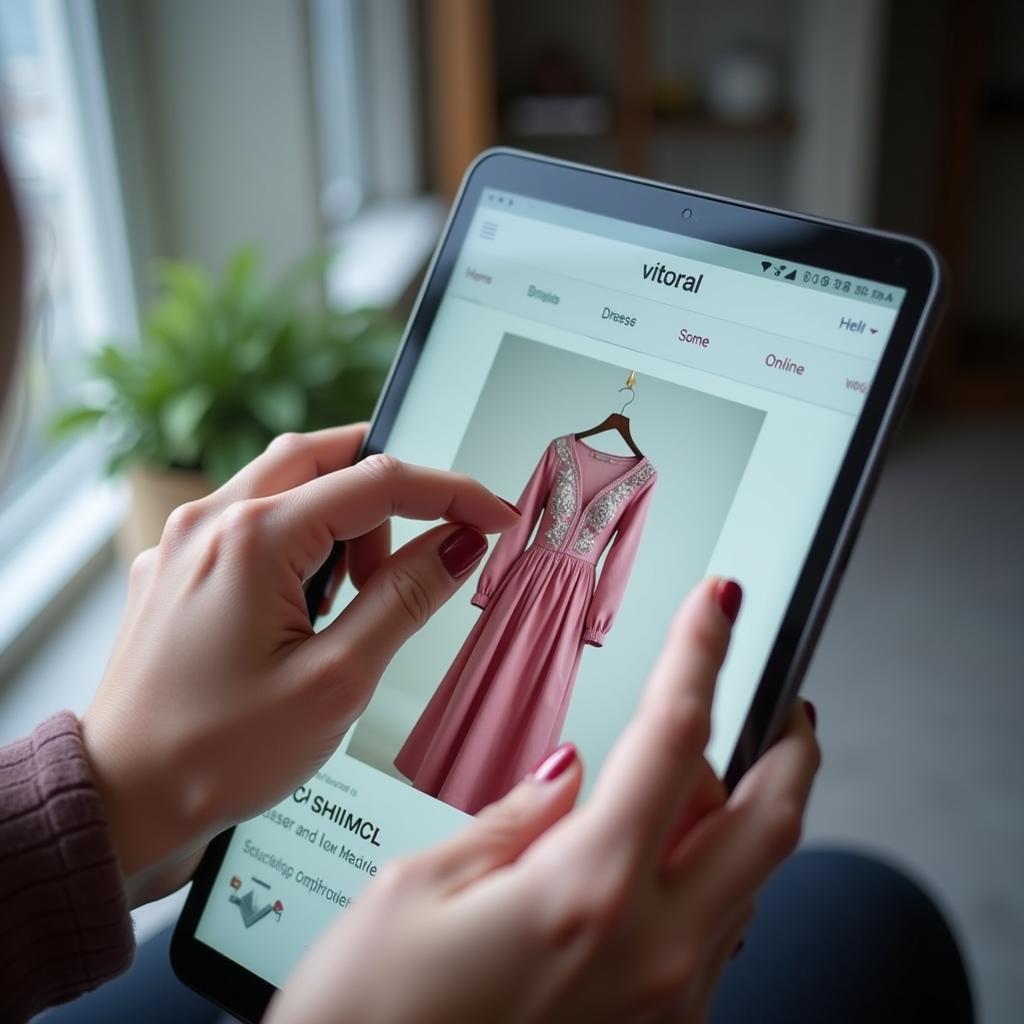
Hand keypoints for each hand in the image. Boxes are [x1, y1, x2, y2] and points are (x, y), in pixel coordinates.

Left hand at [80, 426, 518, 902]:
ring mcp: (183, 539)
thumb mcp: (336, 681)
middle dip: (388, 496)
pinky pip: (252, 519)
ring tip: (351, 605)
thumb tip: (460, 542)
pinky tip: (307, 606)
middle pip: (326, 457)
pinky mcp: (174, 564)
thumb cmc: (218, 755)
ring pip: (287, 484)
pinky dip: (299, 541)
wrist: (123, 800)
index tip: (494, 515)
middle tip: (418, 554)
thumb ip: (404, 598)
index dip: (450, 493)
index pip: (378, 482)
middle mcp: (209, 520)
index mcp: (252, 539)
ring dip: (341, 523)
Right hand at [267, 578, 819, 1023]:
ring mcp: (668, 1009)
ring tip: (689, 782)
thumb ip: (511, 821)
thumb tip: (565, 776)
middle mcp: (652, 954)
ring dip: (742, 815)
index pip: (675, 736)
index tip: (717, 607)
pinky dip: (711, 881)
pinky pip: (718, 939)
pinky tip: (661, 865)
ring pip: (752, 881)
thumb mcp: (417, 892)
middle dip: (791, 746)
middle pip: (771, 820)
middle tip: (781, 703)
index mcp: (586, 892)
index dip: (701, 653)